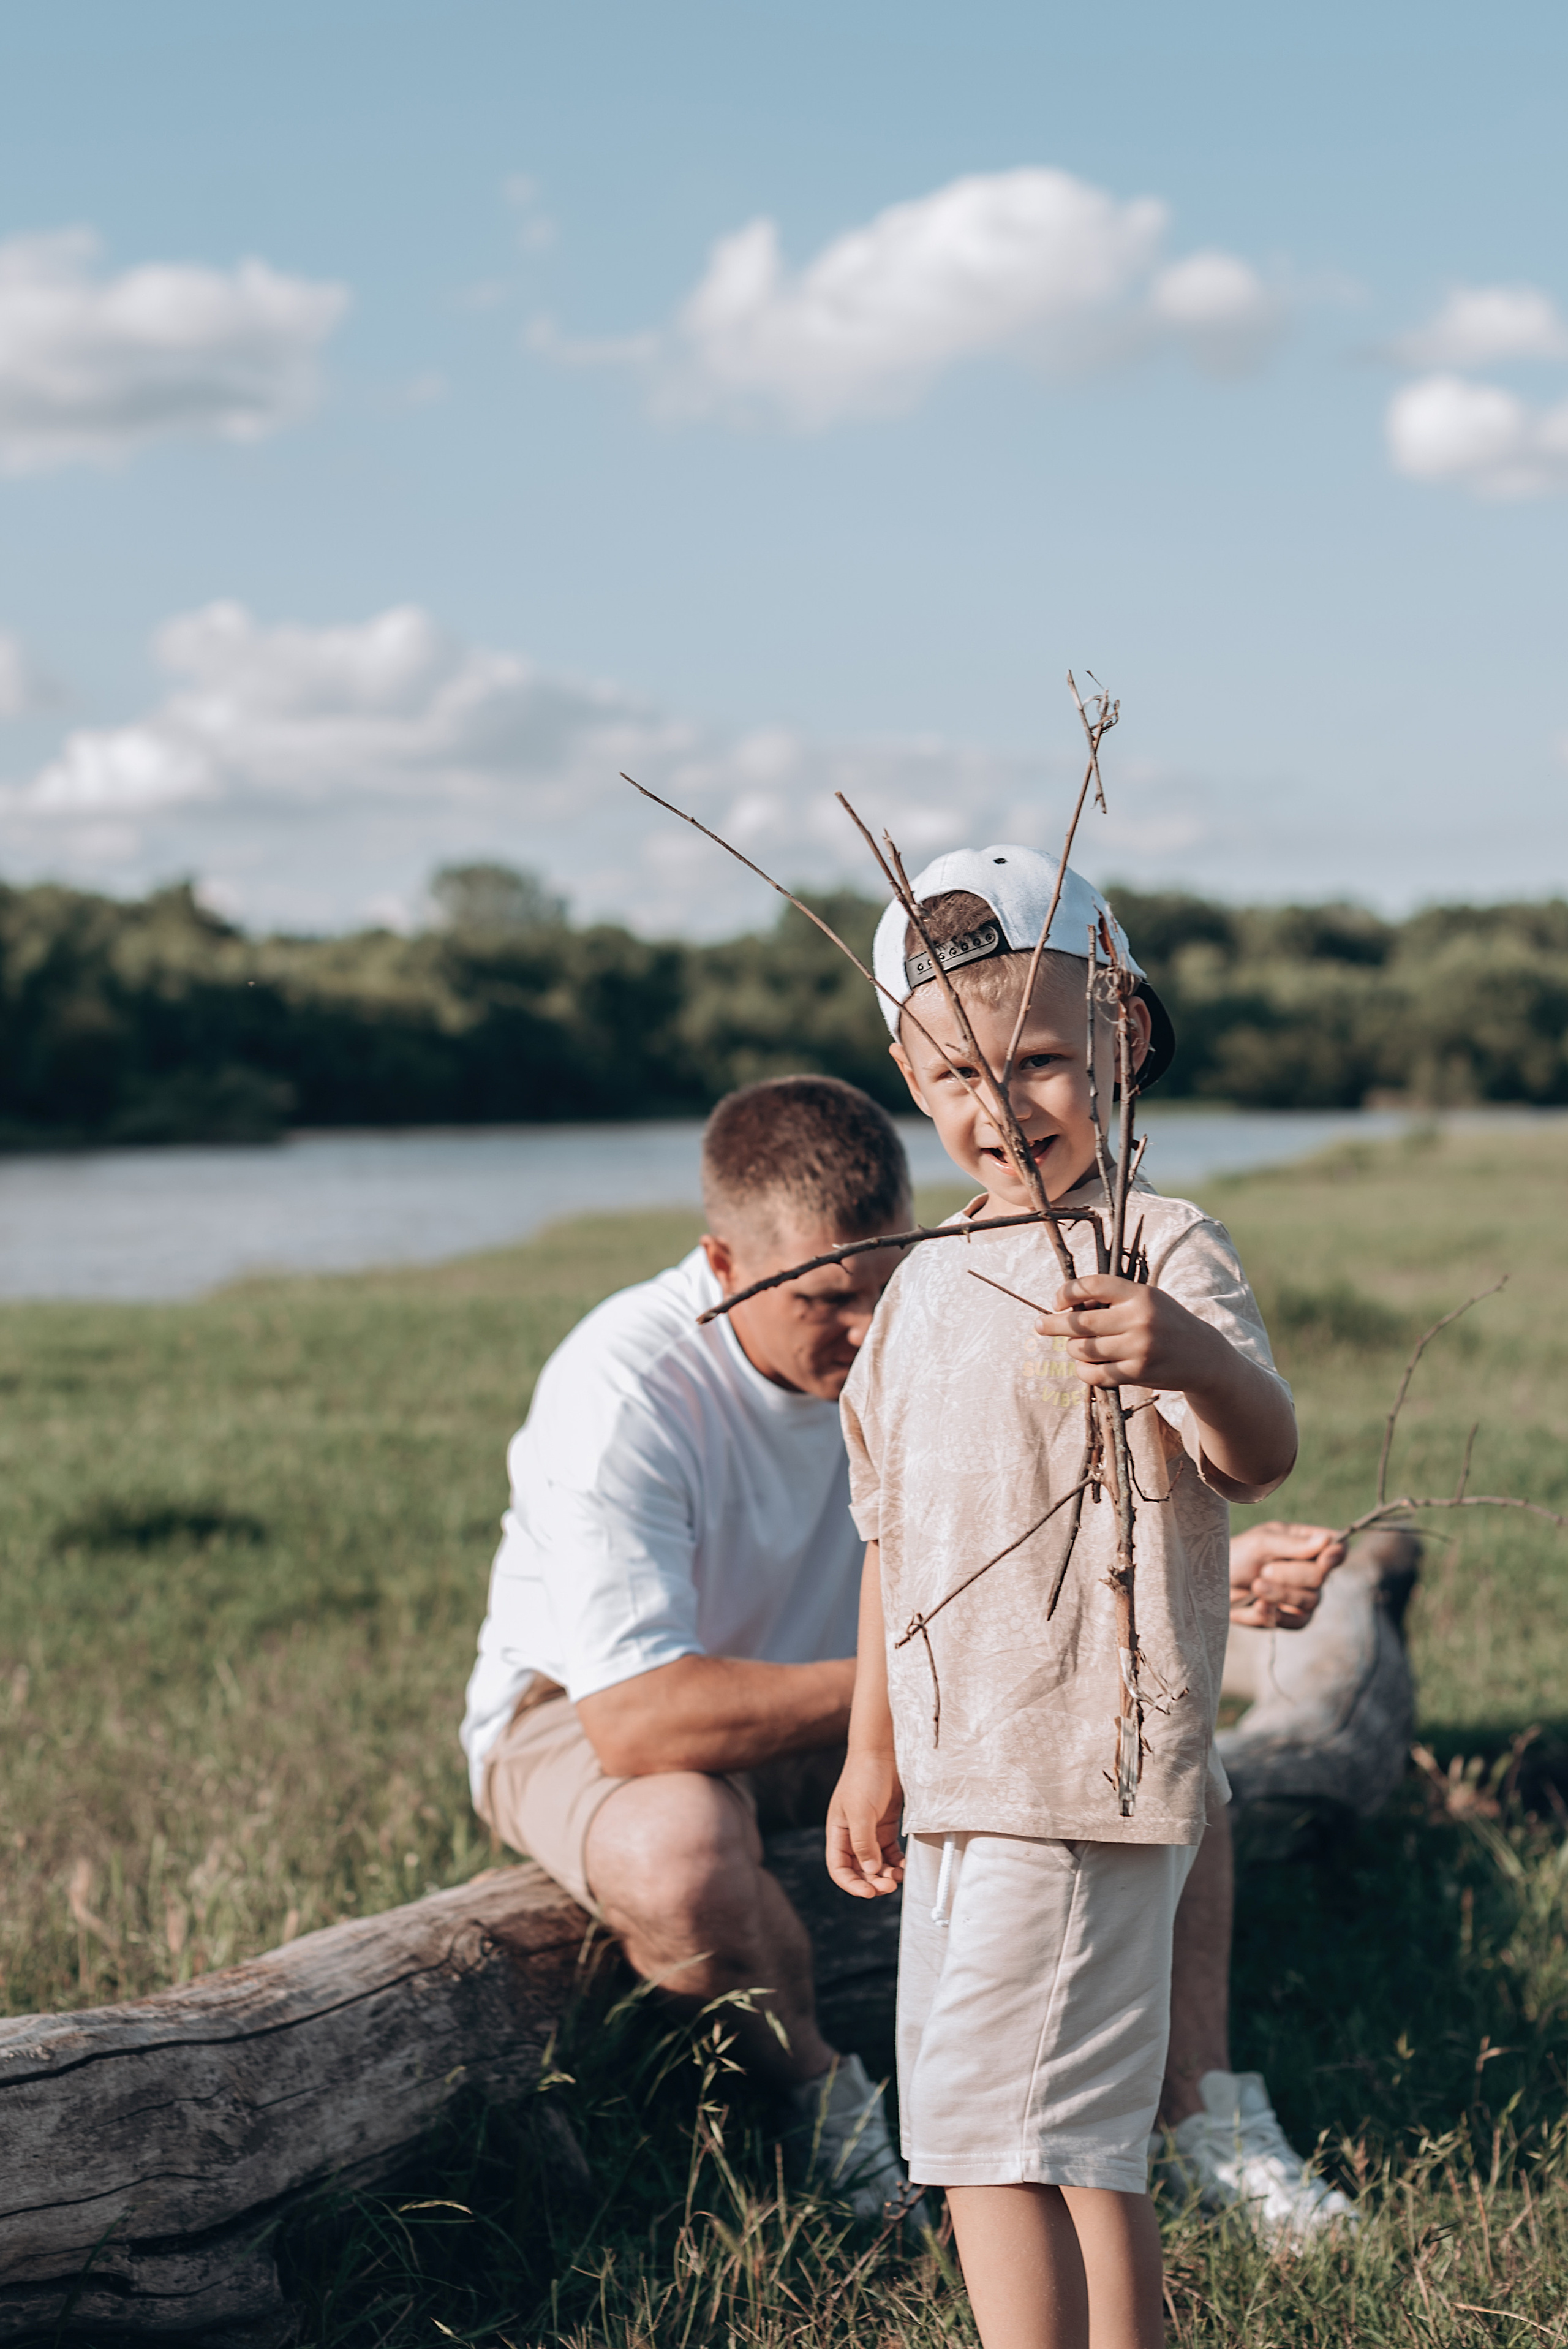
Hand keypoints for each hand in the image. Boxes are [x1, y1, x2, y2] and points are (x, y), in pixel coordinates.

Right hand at [825, 1750, 905, 1899]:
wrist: (883, 1752)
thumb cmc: (865, 1777)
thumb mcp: (860, 1811)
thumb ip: (863, 1843)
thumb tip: (869, 1871)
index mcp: (838, 1833)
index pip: (839, 1868)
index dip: (851, 1884)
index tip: (867, 1893)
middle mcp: (852, 1835)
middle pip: (859, 1870)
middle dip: (871, 1882)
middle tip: (888, 1887)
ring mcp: (870, 1831)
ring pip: (876, 1864)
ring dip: (886, 1875)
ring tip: (898, 1878)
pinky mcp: (886, 1826)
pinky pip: (891, 1853)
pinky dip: (897, 1863)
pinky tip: (905, 1867)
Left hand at [1035, 1274, 1229, 1394]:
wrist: (1204, 1357)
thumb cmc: (1167, 1323)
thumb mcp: (1148, 1300)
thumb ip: (1114, 1300)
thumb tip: (1067, 1305)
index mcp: (1140, 1294)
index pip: (1092, 1285)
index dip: (1066, 1292)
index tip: (1056, 1301)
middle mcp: (1139, 1319)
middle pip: (1079, 1322)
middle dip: (1053, 1324)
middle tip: (1040, 1325)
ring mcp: (1139, 1348)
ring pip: (1083, 1349)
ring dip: (1072, 1349)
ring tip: (1075, 1347)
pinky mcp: (1138, 1373)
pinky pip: (1094, 1374)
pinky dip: (1083, 1371)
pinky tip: (1085, 1367)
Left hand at [1228, 1521, 1344, 1629]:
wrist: (1214, 1582)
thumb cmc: (1238, 1554)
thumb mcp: (1261, 1542)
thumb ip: (1293, 1544)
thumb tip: (1327, 1542)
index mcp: (1308, 1544)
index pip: (1337, 1549)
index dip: (1336, 1555)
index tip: (1324, 1558)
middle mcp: (1311, 1570)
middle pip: (1321, 1577)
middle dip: (1291, 1575)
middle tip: (1265, 1570)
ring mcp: (1304, 1596)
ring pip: (1310, 1601)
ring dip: (1280, 1594)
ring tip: (1256, 1585)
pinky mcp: (1291, 1618)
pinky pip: (1297, 1622)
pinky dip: (1276, 1614)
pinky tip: (1258, 1605)